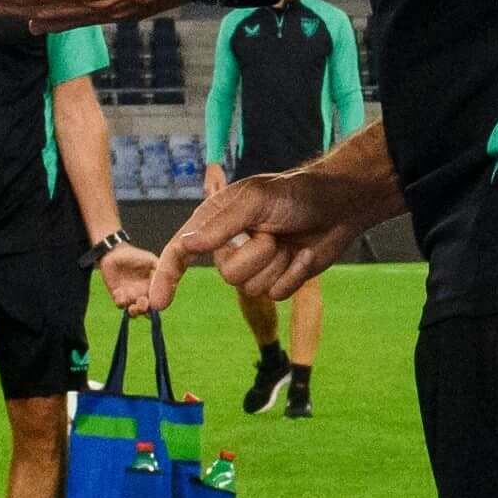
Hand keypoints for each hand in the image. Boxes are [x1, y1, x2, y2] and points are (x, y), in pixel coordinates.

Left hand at [98, 241, 165, 314]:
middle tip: (143, 303)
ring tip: (132, 307)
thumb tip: (169, 276)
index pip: (158, 301)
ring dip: (134, 311)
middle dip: (145, 311)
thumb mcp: (150, 260)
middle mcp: (143, 295)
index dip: (158, 304)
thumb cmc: (135, 256)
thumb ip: (159, 269)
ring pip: (134, 311)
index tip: (155, 301)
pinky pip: (121, 304)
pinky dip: (121, 302)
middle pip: (147, 310)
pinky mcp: (118, 296)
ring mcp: (130, 297)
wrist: (116, 254)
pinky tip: (120, 293)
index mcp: (152, 288)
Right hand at [143, 167, 371, 309]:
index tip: (159, 302)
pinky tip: (304, 254)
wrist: (338, 206)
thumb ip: (221, 225)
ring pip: (251, 288)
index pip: (182, 251)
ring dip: (276, 265)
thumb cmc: (294, 194)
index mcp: (216, 221)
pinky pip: (276, 294)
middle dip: (255, 257)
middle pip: (227, 275)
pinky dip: (293, 275)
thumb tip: (186, 245)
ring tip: (288, 242)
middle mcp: (231, 245)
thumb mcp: (255, 201)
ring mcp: (256, 264)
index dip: (166, 276)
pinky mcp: (279, 279)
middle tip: (273, 234)